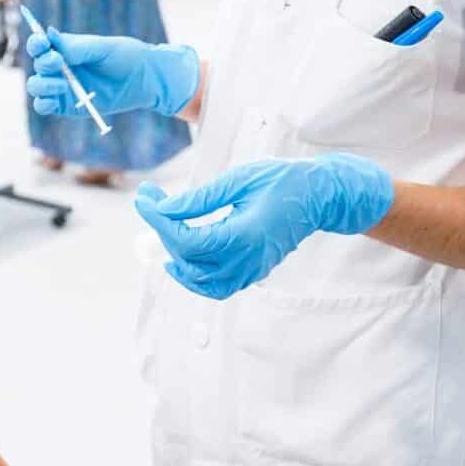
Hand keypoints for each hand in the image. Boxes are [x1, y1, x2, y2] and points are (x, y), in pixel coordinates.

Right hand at [26, 30, 199, 117]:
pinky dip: (43, 104)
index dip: (36, 42)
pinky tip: (54, 100)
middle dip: (44, 63)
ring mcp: (62, 87)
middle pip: (37, 64)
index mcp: (66, 48)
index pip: (40, 44)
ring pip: (36, 86)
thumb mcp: (104, 48)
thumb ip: (77, 47)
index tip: (42, 43)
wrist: (145, 81)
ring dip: (42, 84)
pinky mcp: (67, 106)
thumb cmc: (127, 57)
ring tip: (62, 85)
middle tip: (59, 62)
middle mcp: (60, 67)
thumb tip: (51, 36)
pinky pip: (44, 106)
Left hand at [135, 154, 393, 298]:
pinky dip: (196, 276)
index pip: (187, 239)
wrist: (320, 195)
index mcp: (245, 234)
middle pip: (190, 260)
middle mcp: (249, 259)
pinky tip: (182, 257)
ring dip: (177, 258)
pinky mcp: (255, 271)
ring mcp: (253, 269)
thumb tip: (164, 209)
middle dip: (163, 230)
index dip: (159, 220)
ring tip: (165, 227)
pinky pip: (219, 286)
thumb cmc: (283, 180)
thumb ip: (200, 199)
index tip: (145, 197)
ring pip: (202, 281)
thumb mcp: (238, 180)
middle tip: (152, 200)